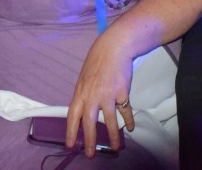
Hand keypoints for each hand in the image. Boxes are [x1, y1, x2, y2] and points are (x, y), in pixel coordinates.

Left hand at [66, 33, 134, 157]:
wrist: (114, 47)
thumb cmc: (98, 61)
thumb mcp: (85, 78)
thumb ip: (84, 94)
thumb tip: (84, 111)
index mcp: (80, 92)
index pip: (72, 116)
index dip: (71, 132)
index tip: (70, 145)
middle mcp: (92, 96)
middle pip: (89, 123)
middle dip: (90, 140)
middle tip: (90, 154)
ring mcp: (107, 94)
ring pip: (109, 121)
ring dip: (113, 136)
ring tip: (116, 147)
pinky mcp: (122, 92)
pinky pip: (125, 110)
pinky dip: (129, 120)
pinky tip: (131, 127)